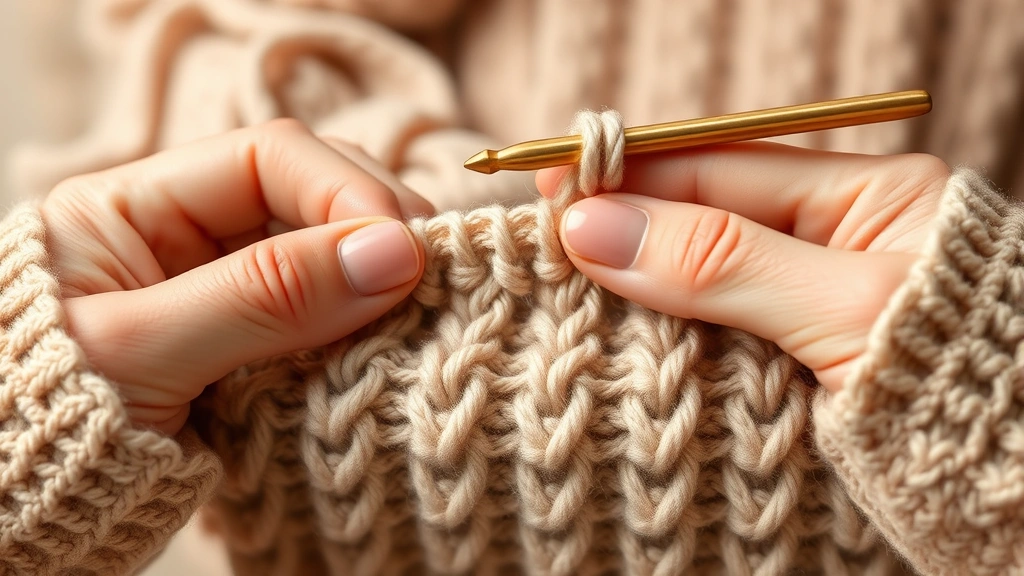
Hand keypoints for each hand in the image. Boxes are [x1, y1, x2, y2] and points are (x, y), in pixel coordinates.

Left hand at [41, 119, 432, 433]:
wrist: (25, 521)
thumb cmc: (42, 426)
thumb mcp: (144, 351)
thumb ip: (263, 296)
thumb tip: (393, 253)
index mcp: (132, 207)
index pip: (267, 157)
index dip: (345, 191)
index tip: (403, 251)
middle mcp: (184, 236)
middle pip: (309, 194)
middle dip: (374, 226)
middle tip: (428, 276)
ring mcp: (224, 290)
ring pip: (328, 255)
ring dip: (378, 277)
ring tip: (418, 309)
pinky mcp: (254, 344)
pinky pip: (326, 316)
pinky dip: (364, 326)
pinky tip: (388, 340)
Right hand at [537, 142, 949, 392]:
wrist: (1021, 503)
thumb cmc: (962, 389)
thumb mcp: (844, 311)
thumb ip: (721, 262)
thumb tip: (596, 227)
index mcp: (869, 197)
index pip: (722, 163)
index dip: (634, 173)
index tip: (555, 188)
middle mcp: (836, 240)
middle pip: (703, 216)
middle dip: (624, 230)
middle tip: (541, 244)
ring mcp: (811, 301)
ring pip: (700, 280)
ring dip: (636, 289)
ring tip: (562, 291)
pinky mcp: (793, 362)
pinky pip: (714, 335)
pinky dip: (666, 339)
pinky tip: (621, 340)